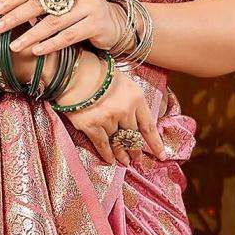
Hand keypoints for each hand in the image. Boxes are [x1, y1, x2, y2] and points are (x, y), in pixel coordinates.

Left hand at [0, 0, 127, 57]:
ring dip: (31, 35)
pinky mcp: (97, 24)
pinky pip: (69, 36)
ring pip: (53, 23)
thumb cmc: (78, 13)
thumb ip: (40, 2)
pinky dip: (50, 44)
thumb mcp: (61, 2)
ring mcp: (89, 5)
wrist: (112, 22)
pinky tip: (36, 51)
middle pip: (41, 4)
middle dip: (17, 17)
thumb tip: (5, 11)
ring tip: (14, 45)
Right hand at [52, 51, 168, 168]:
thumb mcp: (124, 81)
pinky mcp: (91, 126)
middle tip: (137, 158)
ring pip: (118, 142)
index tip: (161, 155)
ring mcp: (108, 119)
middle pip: (133, 136)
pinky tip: (111, 161)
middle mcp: (124, 110)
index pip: (148, 126)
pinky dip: (107, 154)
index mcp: (136, 98)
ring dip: (122, 154)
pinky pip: (102, 145)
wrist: (74, 72)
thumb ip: (132, 99)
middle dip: (136, 150)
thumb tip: (137, 118)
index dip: (155, 143)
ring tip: (125, 162)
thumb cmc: (98, 73)